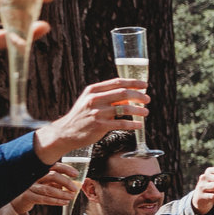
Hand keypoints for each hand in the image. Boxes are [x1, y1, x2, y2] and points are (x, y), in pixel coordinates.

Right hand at [10, 161, 81, 214]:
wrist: (19, 199)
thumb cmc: (37, 188)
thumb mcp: (46, 182)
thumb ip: (56, 181)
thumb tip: (74, 184)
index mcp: (39, 169)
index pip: (54, 165)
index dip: (66, 169)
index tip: (76, 174)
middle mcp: (34, 176)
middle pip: (52, 176)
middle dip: (66, 182)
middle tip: (75, 189)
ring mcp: (30, 186)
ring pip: (49, 189)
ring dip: (62, 194)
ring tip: (71, 197)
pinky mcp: (28, 196)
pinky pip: (44, 199)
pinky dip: (56, 201)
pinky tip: (64, 202)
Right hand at [33, 78, 149, 160]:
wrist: (66, 132)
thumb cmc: (82, 116)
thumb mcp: (90, 101)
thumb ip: (108, 97)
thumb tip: (129, 99)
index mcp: (93, 90)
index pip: (117, 82)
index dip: (133, 83)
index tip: (144, 85)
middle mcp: (94, 99)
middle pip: (123, 93)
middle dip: (139, 96)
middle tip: (147, 100)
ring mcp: (97, 113)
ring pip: (125, 109)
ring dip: (139, 110)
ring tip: (146, 112)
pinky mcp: (100, 126)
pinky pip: (122, 124)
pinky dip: (133, 124)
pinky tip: (139, 125)